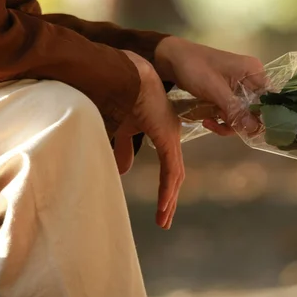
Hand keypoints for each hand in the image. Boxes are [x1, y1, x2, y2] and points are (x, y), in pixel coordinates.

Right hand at [114, 50, 184, 228]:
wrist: (124, 77)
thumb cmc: (122, 97)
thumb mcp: (122, 129)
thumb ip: (124, 149)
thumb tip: (122, 170)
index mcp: (163, 132)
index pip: (168, 165)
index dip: (165, 187)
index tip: (161, 206)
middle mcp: (171, 135)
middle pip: (174, 174)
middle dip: (168, 198)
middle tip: (164, 218)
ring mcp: (171, 137)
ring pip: (174, 175)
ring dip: (168, 200)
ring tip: (163, 219)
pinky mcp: (167, 138)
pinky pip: (170, 169)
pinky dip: (167, 190)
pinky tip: (165, 206)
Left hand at [154, 36, 265, 135]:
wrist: (170, 59)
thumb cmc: (194, 68)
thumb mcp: (215, 89)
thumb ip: (235, 109)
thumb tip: (253, 129)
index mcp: (254, 72)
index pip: (270, 100)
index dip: (263, 118)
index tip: (248, 131)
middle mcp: (251, 80)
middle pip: (257, 111)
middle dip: (240, 123)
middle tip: (220, 125)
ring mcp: (239, 88)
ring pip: (243, 115)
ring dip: (228, 124)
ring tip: (209, 123)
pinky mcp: (227, 94)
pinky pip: (232, 113)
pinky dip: (221, 120)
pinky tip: (207, 121)